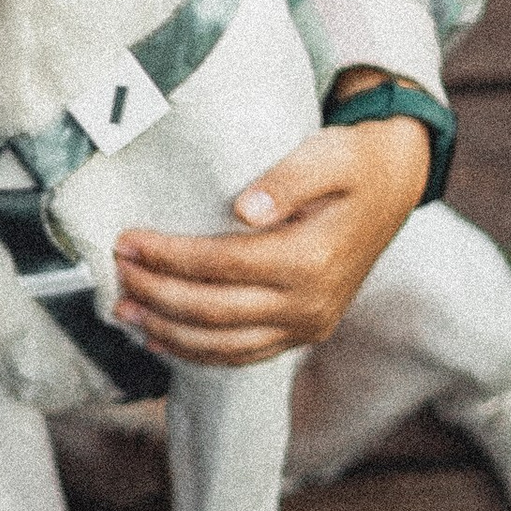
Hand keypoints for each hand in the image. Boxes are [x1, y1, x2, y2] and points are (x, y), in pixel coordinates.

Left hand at [113, 95, 432, 363]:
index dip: (169, 258)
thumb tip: (244, 209)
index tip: (127, 242)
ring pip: (224, 345)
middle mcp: (310, 303)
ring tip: (124, 312)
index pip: (222, 265)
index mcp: (313, 259)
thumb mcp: (327, 155)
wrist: (394, 185)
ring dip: (167, 332)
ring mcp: (309, 325)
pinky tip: (162, 339)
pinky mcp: (305, 333)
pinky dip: (198, 352)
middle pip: (215, 311)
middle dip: (156, 295)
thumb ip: (287, 179)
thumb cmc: (352, 164)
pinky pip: (244, 354)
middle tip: (116, 274)